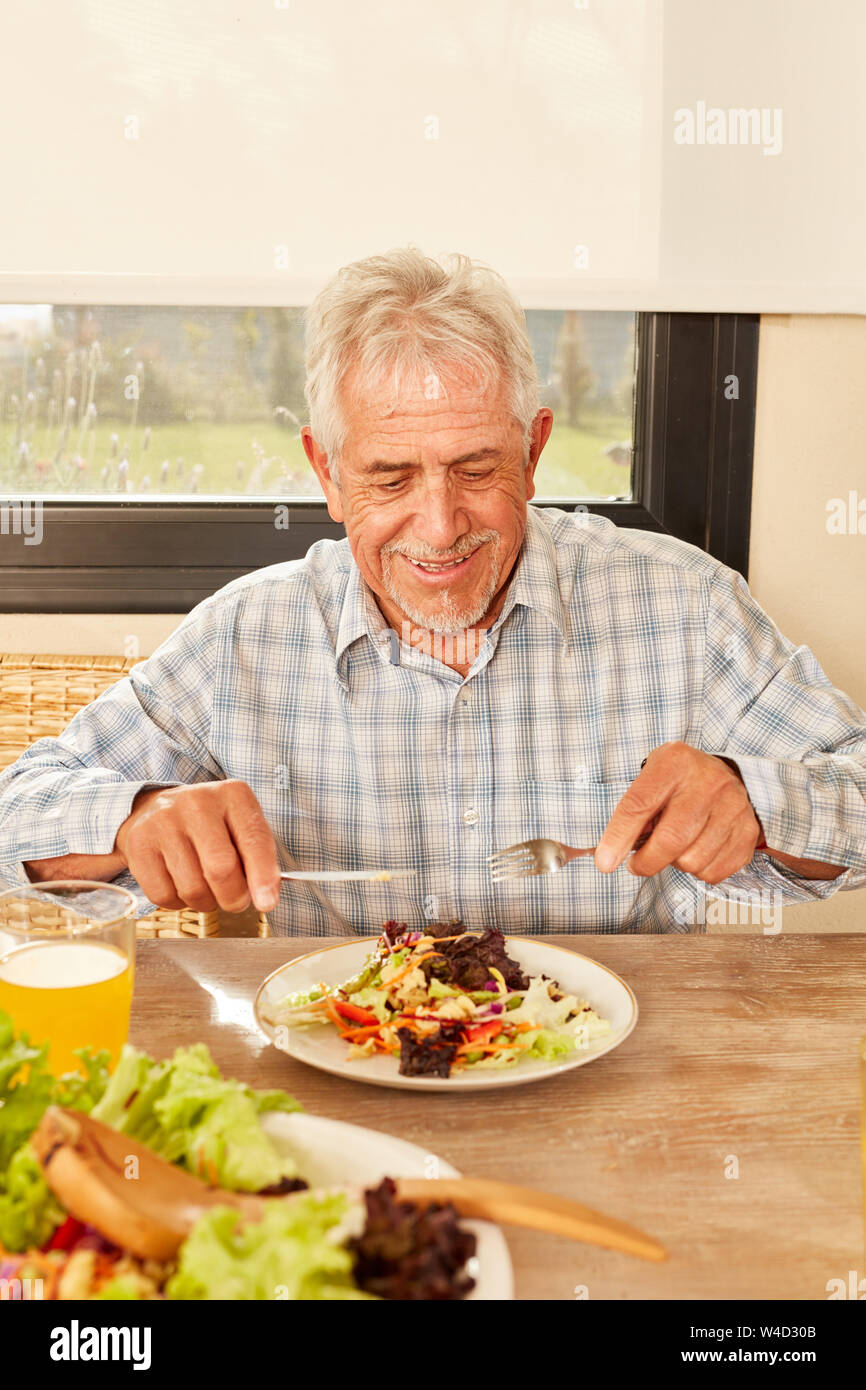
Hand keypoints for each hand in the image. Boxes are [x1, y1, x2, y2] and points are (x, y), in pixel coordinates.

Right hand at [114, 781, 281, 913]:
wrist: (158, 809)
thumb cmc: (211, 826)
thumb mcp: (241, 828)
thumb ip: (259, 860)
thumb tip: (266, 899)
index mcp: (232, 795)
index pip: (254, 840)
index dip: (263, 877)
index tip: (267, 903)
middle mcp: (197, 803)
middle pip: (220, 869)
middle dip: (234, 898)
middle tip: (235, 901)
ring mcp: (163, 822)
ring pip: (192, 888)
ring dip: (206, 902)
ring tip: (207, 889)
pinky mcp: (138, 844)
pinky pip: (163, 895)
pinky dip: (178, 903)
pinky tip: (181, 885)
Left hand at [595, 742, 762, 883]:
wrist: (725, 774)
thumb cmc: (680, 781)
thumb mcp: (652, 779)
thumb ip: (634, 811)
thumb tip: (610, 855)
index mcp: (675, 762)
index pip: (640, 804)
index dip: (619, 837)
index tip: (604, 862)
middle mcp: (710, 782)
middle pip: (672, 839)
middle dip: (647, 862)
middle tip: (637, 864)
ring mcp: (734, 807)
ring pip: (693, 861)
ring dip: (676, 863)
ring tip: (676, 846)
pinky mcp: (748, 832)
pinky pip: (714, 872)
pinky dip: (699, 871)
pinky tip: (697, 850)